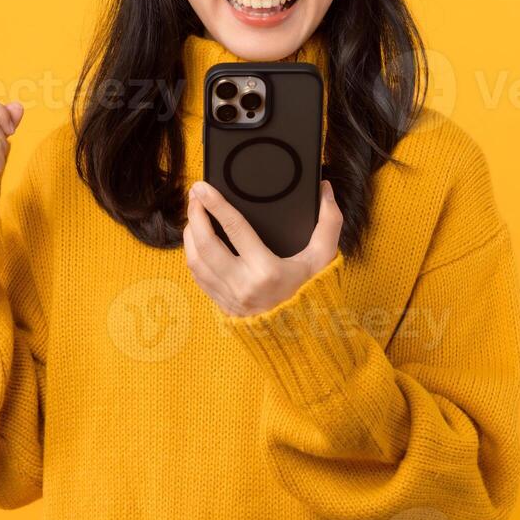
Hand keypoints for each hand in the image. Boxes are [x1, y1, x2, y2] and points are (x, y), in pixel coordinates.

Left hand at [183, 179, 343, 316]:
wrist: (301, 332)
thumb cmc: (312, 291)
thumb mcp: (324, 258)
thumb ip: (329, 222)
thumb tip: (325, 189)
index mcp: (267, 270)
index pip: (234, 228)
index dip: (216, 204)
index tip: (203, 187)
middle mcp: (244, 284)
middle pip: (206, 243)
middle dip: (195, 215)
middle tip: (195, 196)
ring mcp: (229, 296)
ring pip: (195, 260)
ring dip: (190, 234)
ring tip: (194, 215)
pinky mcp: (222, 304)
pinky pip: (197, 276)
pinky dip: (193, 254)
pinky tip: (196, 241)